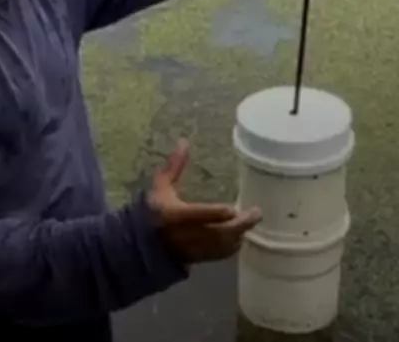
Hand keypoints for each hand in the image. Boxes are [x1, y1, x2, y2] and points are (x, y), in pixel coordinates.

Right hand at [147, 139, 261, 263]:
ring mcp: (192, 248)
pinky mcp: (197, 258)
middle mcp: (184, 234)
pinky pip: (218, 254)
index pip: (196, 215)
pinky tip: (239, 236)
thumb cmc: (154, 210)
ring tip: (251, 221)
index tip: (232, 209)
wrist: (143, 243)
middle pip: (215, 232)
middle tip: (256, 213)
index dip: (214, 214)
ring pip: (219, 245)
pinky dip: (231, 246)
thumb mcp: (161, 186)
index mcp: (173, 215)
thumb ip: (175, 166)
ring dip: (237, 235)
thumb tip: (184, 142)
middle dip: (238, 225)